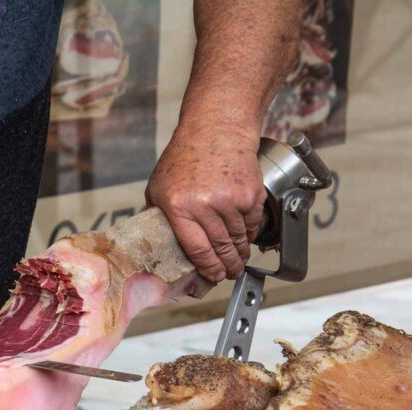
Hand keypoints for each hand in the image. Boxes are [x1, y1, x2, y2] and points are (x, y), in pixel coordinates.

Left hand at [146, 128, 265, 282]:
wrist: (216, 130)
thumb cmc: (185, 157)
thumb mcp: (159, 187)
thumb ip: (160, 216)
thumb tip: (162, 246)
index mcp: (178, 207)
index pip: (196, 249)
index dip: (207, 268)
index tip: (212, 276)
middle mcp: (204, 204)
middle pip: (220, 248)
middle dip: (227, 266)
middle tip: (229, 274)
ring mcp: (230, 199)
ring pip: (239, 239)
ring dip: (240, 253)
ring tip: (238, 260)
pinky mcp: (251, 194)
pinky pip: (252, 224)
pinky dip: (250, 234)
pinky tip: (245, 237)